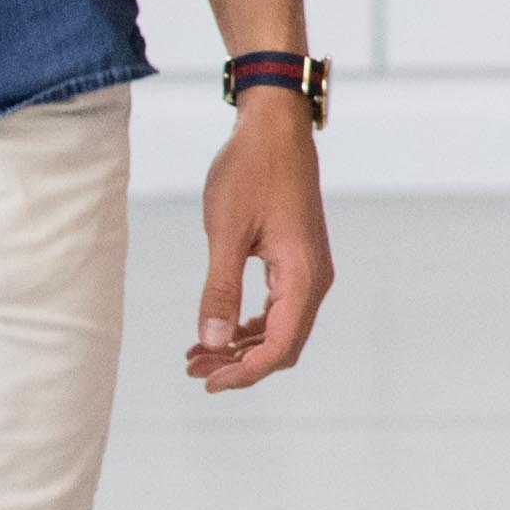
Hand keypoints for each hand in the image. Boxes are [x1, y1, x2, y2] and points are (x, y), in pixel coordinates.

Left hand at [183, 98, 332, 391]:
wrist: (275, 128)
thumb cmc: (251, 171)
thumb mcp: (226, 232)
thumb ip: (220, 290)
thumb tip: (211, 343)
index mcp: (302, 276)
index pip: (279, 346)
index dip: (244, 373)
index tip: (206, 381)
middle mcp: (315, 279)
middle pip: (283, 345)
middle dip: (240, 364)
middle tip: (194, 368)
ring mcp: (310, 270)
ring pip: (281, 329)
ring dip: (243, 347)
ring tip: (199, 353)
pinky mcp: (299, 260)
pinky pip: (280, 308)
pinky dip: (250, 325)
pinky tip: (221, 328)